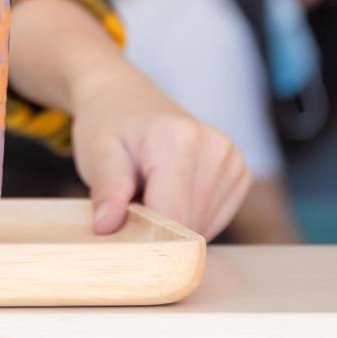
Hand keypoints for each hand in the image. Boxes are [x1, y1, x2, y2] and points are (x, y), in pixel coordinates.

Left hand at [70, 61, 250, 237]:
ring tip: (150, 192)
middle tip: (131, 203)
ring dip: (174, 226)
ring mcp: (232, 159)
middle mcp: (214, 147)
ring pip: (204, 228)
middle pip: (190, 226)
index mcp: (178, 139)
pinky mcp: (239, 172)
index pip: (173, 216)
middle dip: (158, 230)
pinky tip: (170, 193)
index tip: (122, 233)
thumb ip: (106, 189)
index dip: (146, 237)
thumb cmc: (110, 126)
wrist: (128, 100)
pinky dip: (189, 218)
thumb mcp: (97, 152)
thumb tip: (106, 225)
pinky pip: (215, 220)